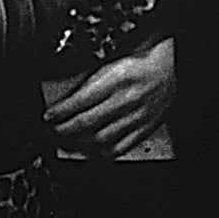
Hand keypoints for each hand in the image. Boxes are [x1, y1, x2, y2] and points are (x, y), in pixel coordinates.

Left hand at [46, 37, 176, 157]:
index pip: (80, 101)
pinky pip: (121, 147)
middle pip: (86, 123)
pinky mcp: (144, 129)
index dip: (60, 112)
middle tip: (51, 133)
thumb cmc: (140, 65)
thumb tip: (68, 99)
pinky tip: (94, 151)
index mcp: (115, 80)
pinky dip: (104, 152)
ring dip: (79, 144)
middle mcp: (124, 100)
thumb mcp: (111, 66)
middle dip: (63, 131)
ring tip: (67, 144)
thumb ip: (91, 82)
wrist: (170, 70)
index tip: (48, 117)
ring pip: (100, 138)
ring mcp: (134, 117)